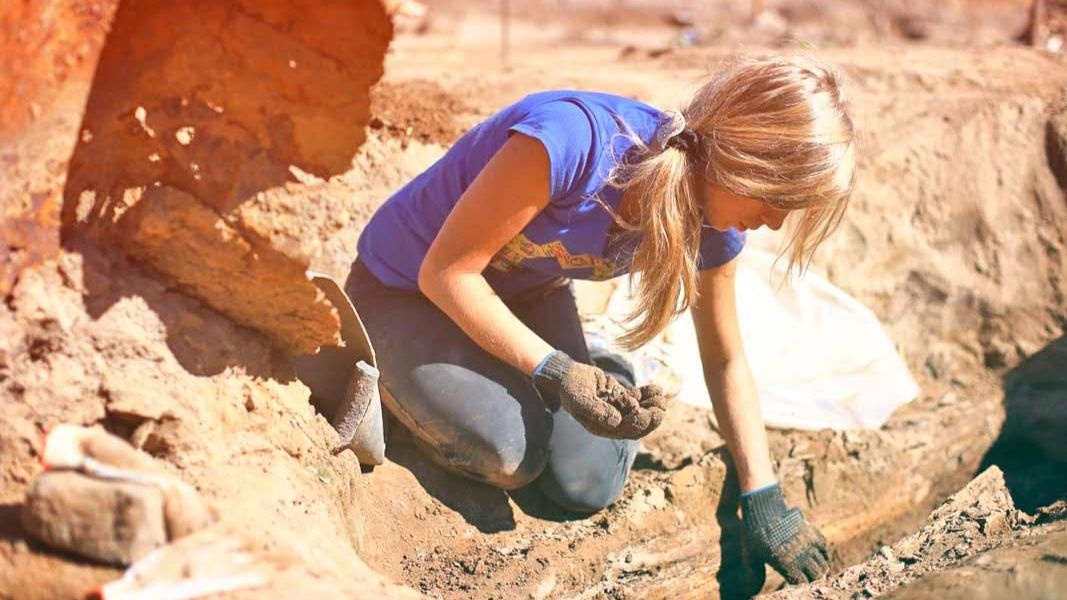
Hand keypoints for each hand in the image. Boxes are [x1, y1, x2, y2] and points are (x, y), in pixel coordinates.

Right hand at [532, 351, 667, 438]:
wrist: (568, 375)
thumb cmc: (571, 388)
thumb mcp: (579, 399)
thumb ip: (596, 410)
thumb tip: (616, 421)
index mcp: (602, 427)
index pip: (626, 430)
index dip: (640, 424)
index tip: (650, 413)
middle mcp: (612, 421)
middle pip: (637, 424)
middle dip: (651, 417)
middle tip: (661, 407)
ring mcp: (617, 409)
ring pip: (639, 411)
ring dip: (652, 406)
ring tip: (662, 398)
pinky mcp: (620, 397)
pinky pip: (637, 398)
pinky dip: (647, 394)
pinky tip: (657, 389)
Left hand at [740, 483, 829, 585]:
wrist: (763, 508)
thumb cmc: (753, 532)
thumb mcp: (750, 554)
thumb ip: (755, 573)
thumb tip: (753, 590)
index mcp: (786, 564)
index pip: (802, 582)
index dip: (801, 585)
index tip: (798, 584)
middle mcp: (800, 555)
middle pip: (816, 574)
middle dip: (813, 578)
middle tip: (809, 578)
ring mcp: (807, 543)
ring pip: (822, 562)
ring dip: (820, 567)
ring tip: (816, 570)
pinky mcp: (810, 531)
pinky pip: (823, 545)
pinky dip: (823, 553)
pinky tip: (819, 555)